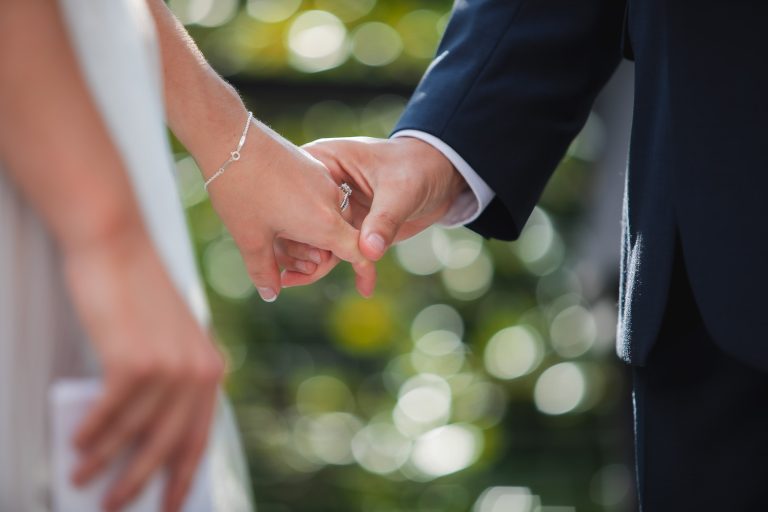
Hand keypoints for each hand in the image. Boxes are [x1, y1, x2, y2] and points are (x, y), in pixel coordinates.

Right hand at [64, 229, 223, 511]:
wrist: (117, 246)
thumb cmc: (136, 294)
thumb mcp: (166, 340)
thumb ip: (165, 384)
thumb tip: (138, 439)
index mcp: (211, 367)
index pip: (200, 435)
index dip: (185, 474)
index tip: (173, 504)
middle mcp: (198, 370)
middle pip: (168, 444)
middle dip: (141, 482)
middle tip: (116, 506)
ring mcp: (169, 367)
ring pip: (134, 434)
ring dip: (104, 461)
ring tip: (83, 478)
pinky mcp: (135, 361)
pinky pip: (109, 414)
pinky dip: (90, 433)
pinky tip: (77, 444)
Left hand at [203, 119, 375, 299]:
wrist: (231, 136)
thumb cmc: (241, 190)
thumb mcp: (250, 238)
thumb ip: (265, 272)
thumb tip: (271, 295)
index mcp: (324, 222)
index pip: (357, 253)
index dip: (364, 273)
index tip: (366, 289)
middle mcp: (330, 200)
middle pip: (336, 240)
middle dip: (314, 257)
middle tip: (282, 265)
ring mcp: (322, 181)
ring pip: (324, 220)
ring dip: (305, 237)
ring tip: (271, 238)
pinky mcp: (311, 167)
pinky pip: (316, 199)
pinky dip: (302, 215)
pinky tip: (272, 212)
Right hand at [279, 136, 466, 287]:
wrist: (441, 176)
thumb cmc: (418, 168)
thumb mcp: (401, 190)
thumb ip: (384, 220)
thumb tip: (368, 252)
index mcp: (326, 161)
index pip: (298, 191)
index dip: (295, 220)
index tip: (305, 248)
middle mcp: (323, 184)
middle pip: (298, 218)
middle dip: (298, 247)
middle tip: (301, 272)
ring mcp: (335, 207)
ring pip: (314, 239)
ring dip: (312, 263)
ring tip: (297, 282)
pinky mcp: (349, 226)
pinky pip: (336, 250)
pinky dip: (339, 268)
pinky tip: (352, 287)